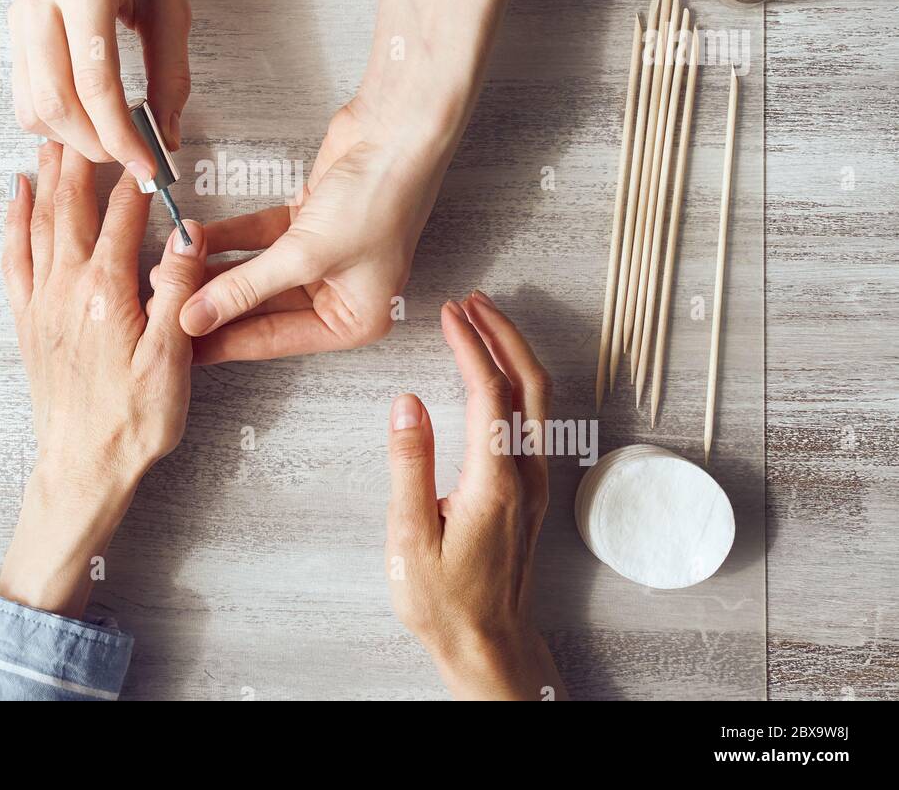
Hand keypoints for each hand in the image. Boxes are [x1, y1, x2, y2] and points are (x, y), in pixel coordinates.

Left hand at [0, 142, 205, 617]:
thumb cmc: (133, 421)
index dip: (135, 180)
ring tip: (52, 143)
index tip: (146, 150)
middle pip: (71, 207)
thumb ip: (177, 292)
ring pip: (40, 224)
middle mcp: (66, 288)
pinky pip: (14, 257)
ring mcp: (41, 303)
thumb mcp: (171, 359)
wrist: (82, 468)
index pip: (122, 218)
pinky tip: (15, 199)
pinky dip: (13, 222)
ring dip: (46, 179)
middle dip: (79, 161)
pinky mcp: (27, 322)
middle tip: (86, 122)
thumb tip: (186, 236)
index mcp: (106, 292)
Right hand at [8, 0, 191, 177]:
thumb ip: (170, 71)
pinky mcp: (10, 30)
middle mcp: (38, 1)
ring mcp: (17, 16)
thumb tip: (169, 136)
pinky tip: (87, 121)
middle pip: (57, 104)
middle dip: (97, 145)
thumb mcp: (171, 0)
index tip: (148, 167)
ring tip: (113, 141)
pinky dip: (53, 121)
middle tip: (133, 158)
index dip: (122, 136)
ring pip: (33, 107)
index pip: (95, 84)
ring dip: (73, 139)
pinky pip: (24, 95)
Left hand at [179, 96, 454, 362]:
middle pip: (262, 308)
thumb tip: (196, 318)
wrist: (398, 131)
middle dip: (213, 304)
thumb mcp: (306, 254)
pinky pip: (259, 239)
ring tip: (170, 272)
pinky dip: (229, 238)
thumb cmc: (380, 197)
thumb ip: (245, 288)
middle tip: (166, 307)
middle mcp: (340, 294)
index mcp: (354, 320)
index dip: (224, 340)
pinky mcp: (308, 224)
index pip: (274, 339)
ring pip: (256, 272)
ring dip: (214, 269)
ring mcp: (323, 258)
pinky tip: (195, 240)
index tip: (180, 348)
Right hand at [385, 290, 564, 700]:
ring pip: (540, 399)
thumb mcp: (410, 538)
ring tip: (483, 323)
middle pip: (530, 384)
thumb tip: (408, 403)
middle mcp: (525, 475)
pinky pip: (534, 418)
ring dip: (514, 353)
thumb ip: (410, 466)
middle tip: (472, 301)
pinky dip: (517, 381)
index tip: (449, 314)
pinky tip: (496, 373)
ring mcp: (534, 483)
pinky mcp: (531, 491)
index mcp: (495, 482)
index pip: (489, 393)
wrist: (489, 646)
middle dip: (503, 334)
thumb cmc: (445, 602)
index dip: (470, 346)